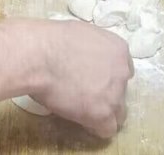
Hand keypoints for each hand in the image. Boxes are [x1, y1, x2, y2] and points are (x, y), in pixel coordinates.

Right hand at [32, 21, 133, 137]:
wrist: (40, 56)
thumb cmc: (52, 40)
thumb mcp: (82, 34)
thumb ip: (93, 50)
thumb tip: (85, 60)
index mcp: (118, 50)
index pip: (123, 70)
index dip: (108, 77)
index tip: (94, 80)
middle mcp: (122, 72)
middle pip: (121, 92)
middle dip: (107, 95)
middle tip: (86, 95)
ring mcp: (114, 94)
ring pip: (117, 113)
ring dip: (102, 112)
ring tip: (82, 110)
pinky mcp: (102, 114)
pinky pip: (107, 129)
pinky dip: (95, 127)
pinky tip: (82, 121)